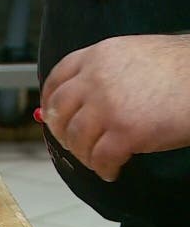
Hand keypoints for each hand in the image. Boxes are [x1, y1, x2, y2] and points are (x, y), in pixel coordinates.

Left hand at [41, 34, 189, 180]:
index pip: (56, 80)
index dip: (50, 102)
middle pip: (60, 113)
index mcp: (98, 56)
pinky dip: (104, 169)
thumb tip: (75, 101)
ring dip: (84, 155)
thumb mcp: (134, 55)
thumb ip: (103, 73)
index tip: (52, 117)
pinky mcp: (126, 132)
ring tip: (99, 161)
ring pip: (76, 139)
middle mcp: (96, 79)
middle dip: (63, 133)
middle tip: (77, 145)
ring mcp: (109, 106)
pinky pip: (100, 159)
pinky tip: (113, 171)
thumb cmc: (181, 69)